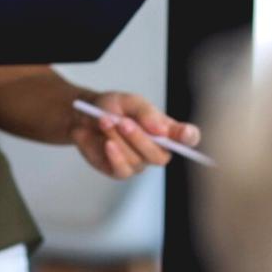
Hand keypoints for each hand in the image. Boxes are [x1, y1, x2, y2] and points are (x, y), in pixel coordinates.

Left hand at [71, 90, 199, 178]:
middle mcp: (155, 148)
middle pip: (160, 156)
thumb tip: (160, 130)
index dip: (189, 138)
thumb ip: (146, 112)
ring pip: (137, 160)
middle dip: (140, 138)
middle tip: (123, 122)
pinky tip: (107, 144)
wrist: (82, 116)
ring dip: (119, 140)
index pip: (187, 137)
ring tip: (104, 121)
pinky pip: (123, 170)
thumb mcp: (129, 101)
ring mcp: (138, 162)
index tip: (184, 134)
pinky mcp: (119, 170)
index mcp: (165, 129)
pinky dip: (115, 156)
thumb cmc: (111, 108)